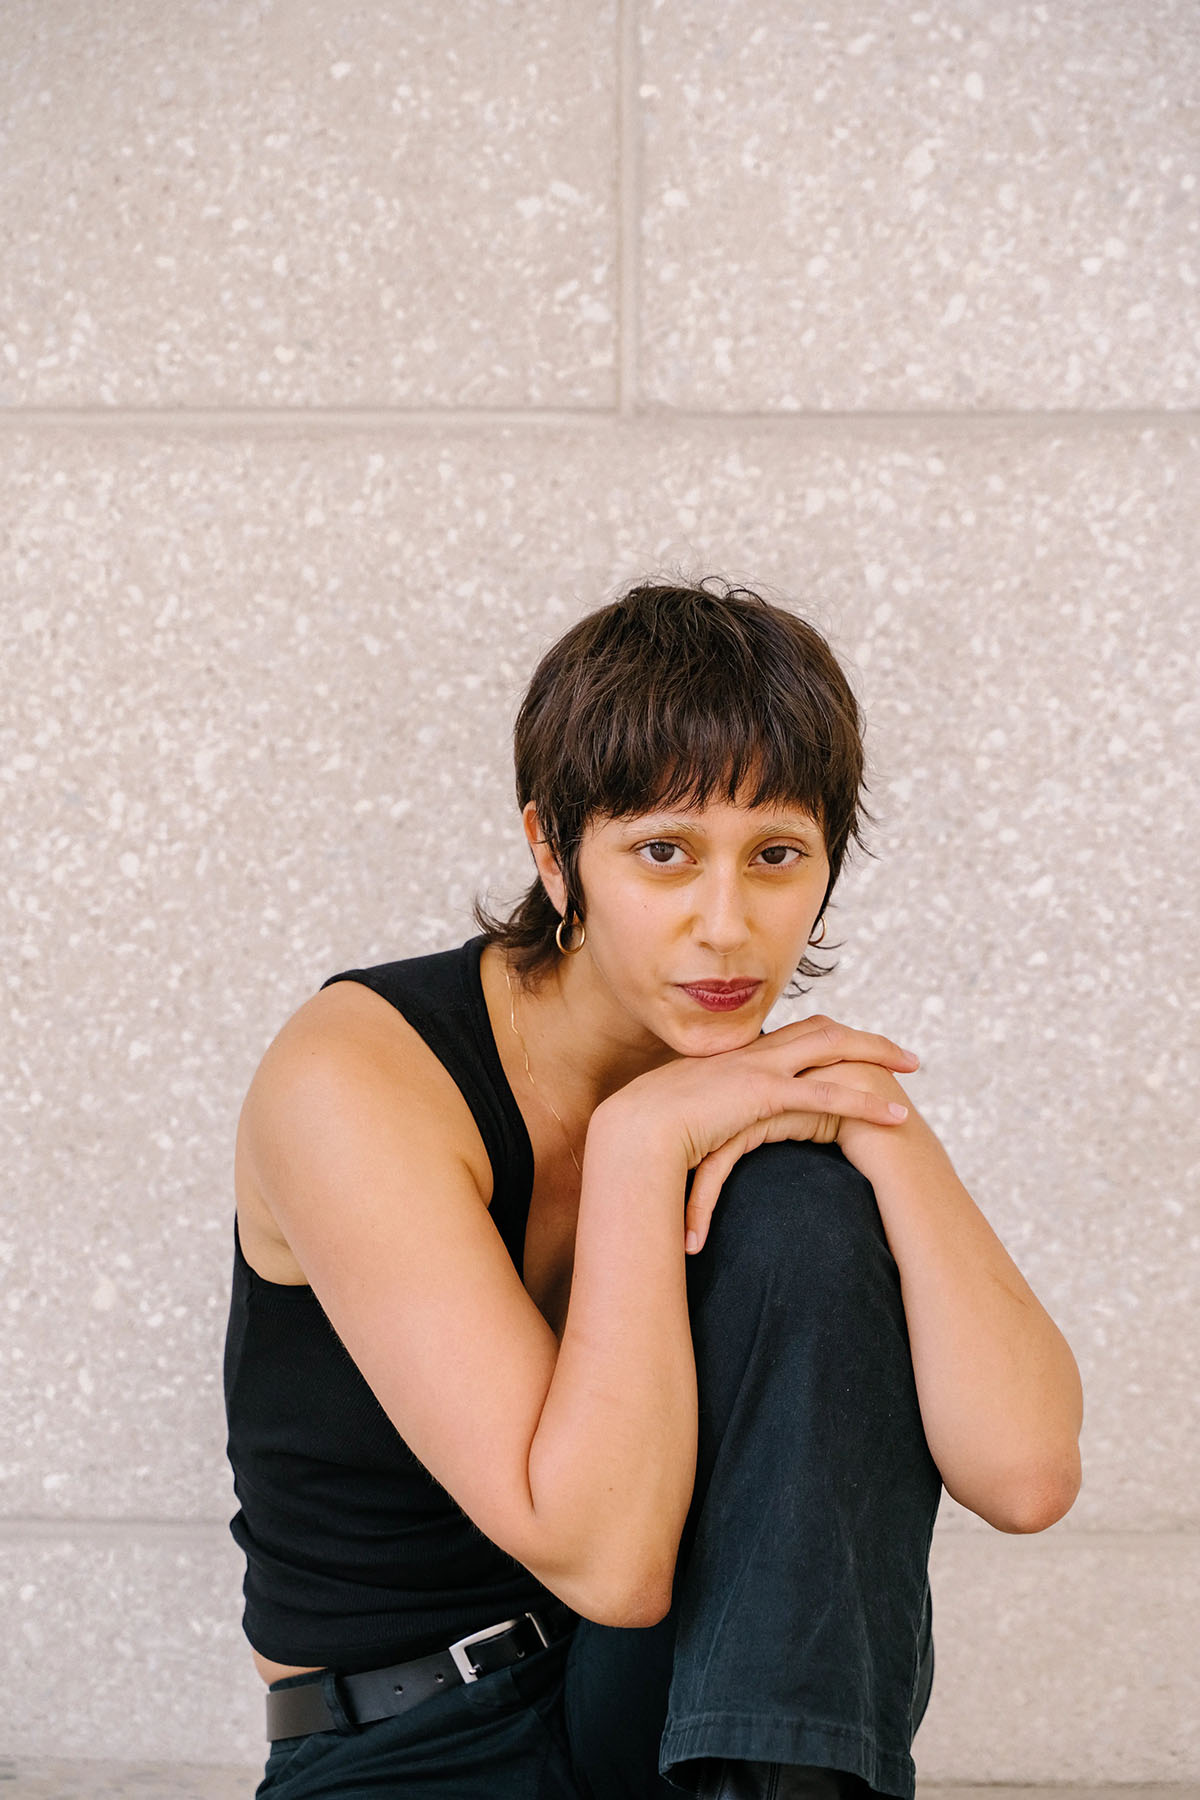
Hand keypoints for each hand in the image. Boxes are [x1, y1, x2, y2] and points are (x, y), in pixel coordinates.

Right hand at [601, 1015, 918, 1252]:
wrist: (632, 1132)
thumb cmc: (647, 1133)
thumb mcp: (681, 1115)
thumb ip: (703, 1114)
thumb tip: (707, 1129)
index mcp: (732, 1054)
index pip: (791, 1035)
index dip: (827, 1037)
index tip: (852, 1048)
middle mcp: (750, 1051)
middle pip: (823, 1028)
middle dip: (865, 1038)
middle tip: (901, 1053)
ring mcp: (759, 1067)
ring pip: (834, 1048)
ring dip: (878, 1056)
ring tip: (912, 1068)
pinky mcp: (765, 1094)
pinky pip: (829, 1096)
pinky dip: (867, 1104)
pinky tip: (896, 1116)